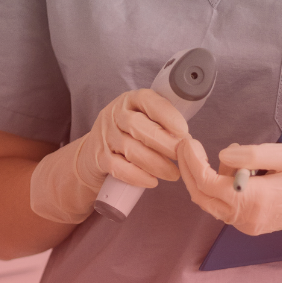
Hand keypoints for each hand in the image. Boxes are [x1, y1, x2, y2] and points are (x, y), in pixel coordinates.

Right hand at [30, 89, 188, 223]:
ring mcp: (104, 136)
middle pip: (138, 126)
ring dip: (155, 163)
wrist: (92, 153)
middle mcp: (114, 114)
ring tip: (173, 174)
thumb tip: (189, 141)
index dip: (167, 115)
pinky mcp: (98, 158)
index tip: (184, 131)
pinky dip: (137, 176)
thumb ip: (162, 123)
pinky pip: (118, 168)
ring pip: (130, 148)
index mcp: (130, 100)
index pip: (148, 101)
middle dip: (163, 143)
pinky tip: (152, 181)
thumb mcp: (143, 119)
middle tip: (181, 156)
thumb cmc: (129, 135)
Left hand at [177, 137, 281, 250]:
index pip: (208, 183)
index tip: (188, 142)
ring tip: (240, 158)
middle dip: (189, 169)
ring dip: (209, 177)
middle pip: (201, 195)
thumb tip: (223, 155)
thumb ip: (254, 155)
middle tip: (188, 145)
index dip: (192, 162)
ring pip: (209, 201)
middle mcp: (246, 218)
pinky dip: (219, 187)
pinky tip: (238, 172)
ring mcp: (246, 225)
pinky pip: (222, 206)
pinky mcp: (248, 225)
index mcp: (254, 200)